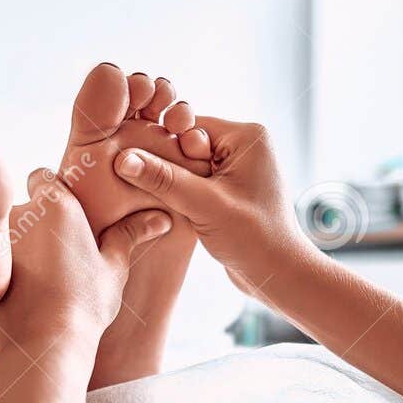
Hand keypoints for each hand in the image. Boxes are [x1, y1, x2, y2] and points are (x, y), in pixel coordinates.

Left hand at [0, 170, 172, 356]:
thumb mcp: (114, 267)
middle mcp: (21, 212)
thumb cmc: (85, 304)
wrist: (45, 344)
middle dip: (35, 221)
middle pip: (23, 205)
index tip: (65, 219)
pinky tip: (22, 291)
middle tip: (56, 253)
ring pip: (4, 230)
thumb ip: (129, 235)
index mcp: (56, 204)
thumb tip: (162, 218)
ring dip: (17, 244)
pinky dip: (3, 267)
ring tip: (39, 277)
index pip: (44, 177)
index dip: (54, 195)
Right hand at [111, 117, 316, 291]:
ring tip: (162, 203)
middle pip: (186, 145)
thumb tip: (123, 158)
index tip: (143, 168)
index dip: (164, 147)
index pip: (189, 127)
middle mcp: (244, 146)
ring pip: (188, 166)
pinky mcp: (229, 190)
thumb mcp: (205, 205)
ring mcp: (237, 168)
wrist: (279, 275)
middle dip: (168, 167)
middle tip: (149, 188)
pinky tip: (173, 212)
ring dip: (173, 184)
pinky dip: (182, 196)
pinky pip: (196, 183)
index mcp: (246, 136)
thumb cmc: (255, 239)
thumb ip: (164, 179)